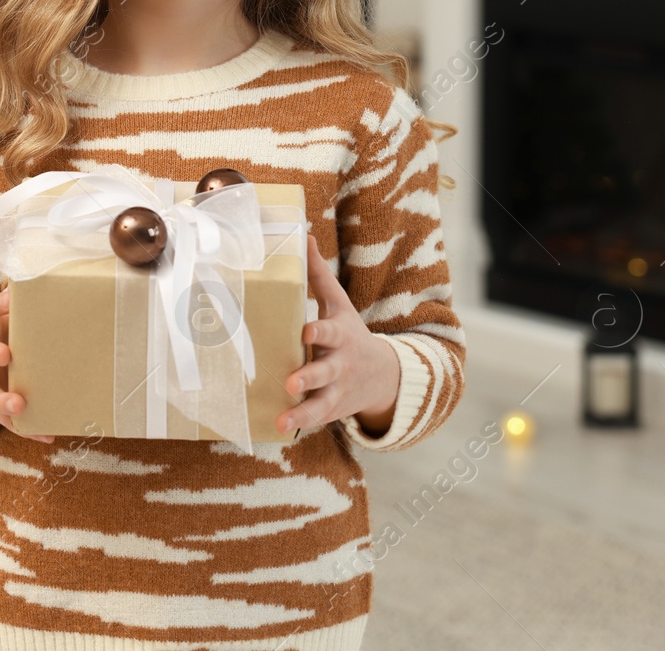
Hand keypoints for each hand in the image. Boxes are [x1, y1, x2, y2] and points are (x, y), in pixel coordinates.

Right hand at [0, 280, 54, 442]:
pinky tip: (48, 432)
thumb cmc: (0, 337)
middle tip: (6, 354)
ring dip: (3, 401)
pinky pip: (10, 423)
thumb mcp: (1, 320)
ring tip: (19, 405)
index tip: (10, 298)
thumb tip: (53, 278)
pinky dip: (29, 429)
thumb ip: (19, 307)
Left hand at [277, 235, 399, 434]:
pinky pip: (316, 419)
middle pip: (325, 371)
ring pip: (321, 403)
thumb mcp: (338, 304)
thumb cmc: (349, 332)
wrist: (384, 375)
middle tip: (293, 382)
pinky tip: (280, 429)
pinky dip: (301, 425)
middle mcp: (339, 364)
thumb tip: (303, 235)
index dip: (319, 333)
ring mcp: (337, 390)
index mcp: (339, 336)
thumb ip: (317, 274)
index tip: (306, 332)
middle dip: (310, 377)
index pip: (329, 332)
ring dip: (304, 411)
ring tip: (285, 419)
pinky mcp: (331, 410)